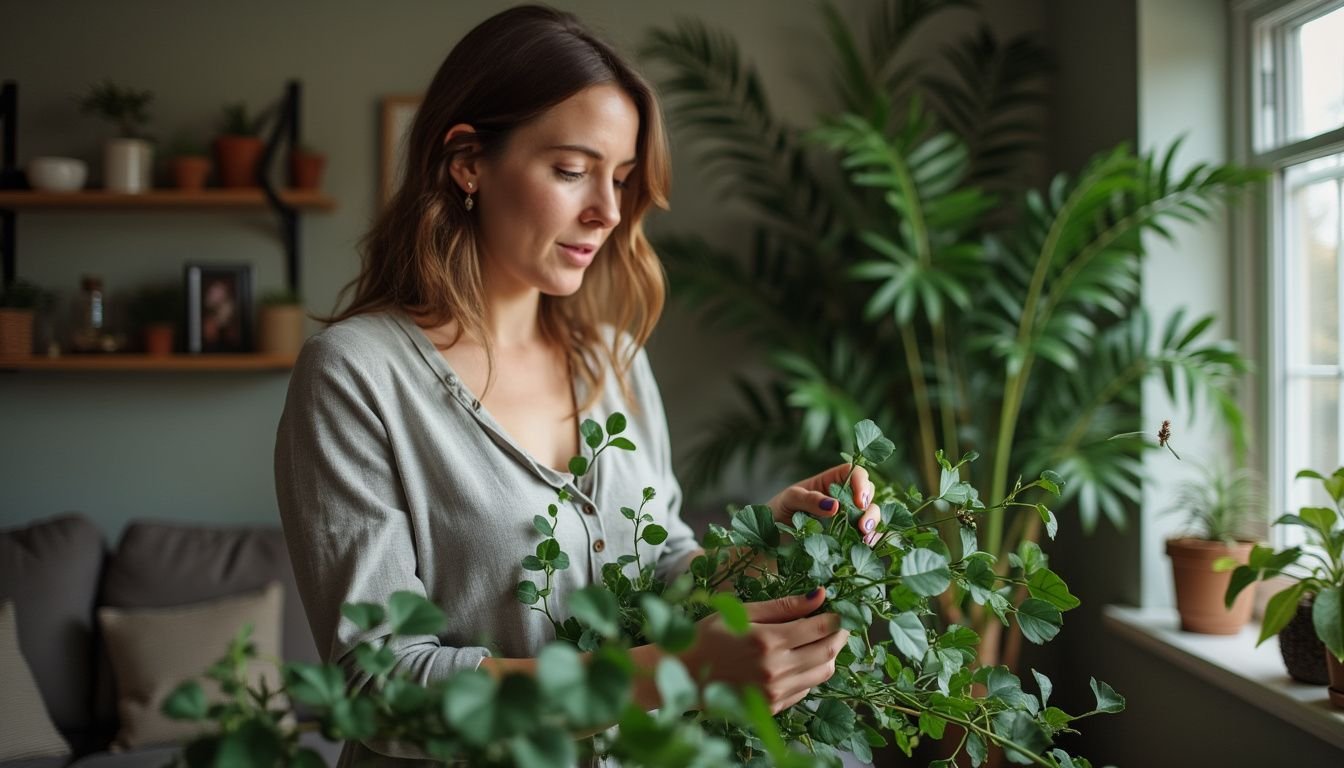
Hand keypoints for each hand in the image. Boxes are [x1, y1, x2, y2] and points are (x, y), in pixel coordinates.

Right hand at [679, 589, 847, 713]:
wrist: (683, 673)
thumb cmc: (708, 636)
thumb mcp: (743, 612)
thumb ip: (784, 606)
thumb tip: (820, 594)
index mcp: (768, 641)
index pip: (820, 628)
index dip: (837, 617)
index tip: (840, 608)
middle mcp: (776, 669)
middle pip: (828, 651)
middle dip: (840, 635)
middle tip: (839, 624)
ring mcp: (775, 692)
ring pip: (823, 673)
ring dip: (829, 655)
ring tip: (822, 640)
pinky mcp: (772, 707)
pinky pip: (806, 689)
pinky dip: (811, 673)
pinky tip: (801, 660)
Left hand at [767, 463, 881, 546]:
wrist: (771, 539)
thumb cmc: (779, 511)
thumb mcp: (789, 500)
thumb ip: (809, 499)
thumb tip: (835, 506)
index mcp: (829, 481)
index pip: (854, 473)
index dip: (861, 483)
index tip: (858, 501)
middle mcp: (842, 497)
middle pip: (867, 493)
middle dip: (869, 506)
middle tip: (862, 524)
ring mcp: (846, 517)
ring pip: (870, 513)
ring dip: (873, 523)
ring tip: (864, 535)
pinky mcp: (847, 535)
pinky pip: (866, 534)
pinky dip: (872, 538)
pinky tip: (867, 544)